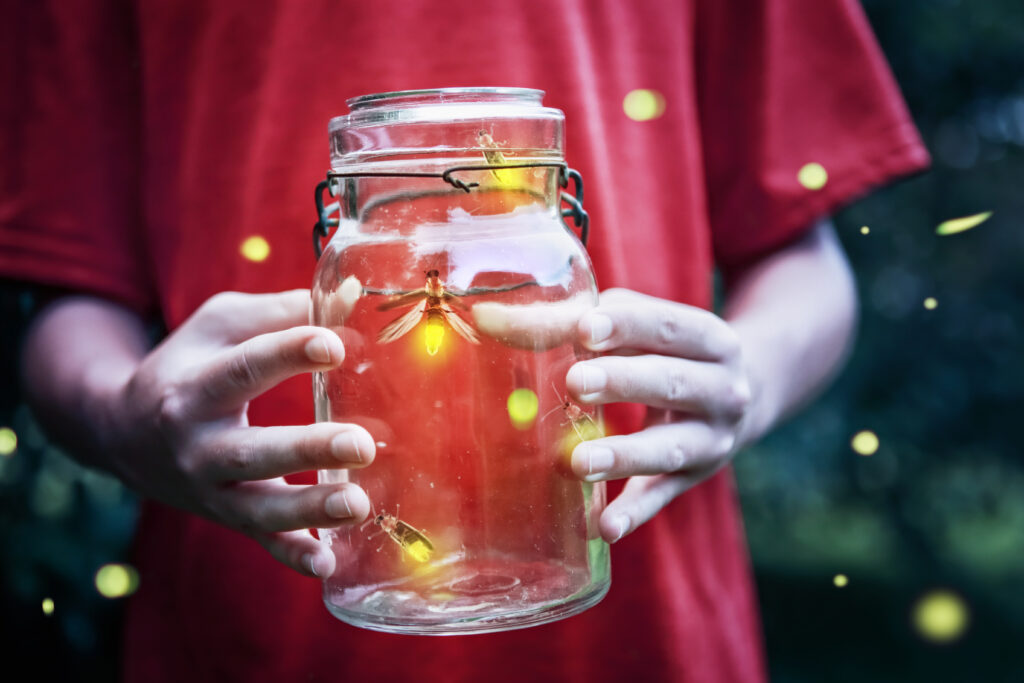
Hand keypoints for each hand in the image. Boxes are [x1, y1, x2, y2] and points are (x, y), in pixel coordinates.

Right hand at [102, 290, 374, 577]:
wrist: (121, 430)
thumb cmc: (190, 364)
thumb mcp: (221, 326)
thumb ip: (283, 312)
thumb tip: (351, 295)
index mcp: (194, 386)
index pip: (244, 368)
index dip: (288, 354)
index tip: (334, 344)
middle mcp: (195, 444)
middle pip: (250, 452)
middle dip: (306, 450)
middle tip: (362, 444)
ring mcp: (207, 488)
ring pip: (256, 507)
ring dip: (308, 510)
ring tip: (358, 503)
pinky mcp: (223, 515)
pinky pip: (258, 541)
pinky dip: (290, 555)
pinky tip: (327, 561)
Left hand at [566, 288, 753, 542]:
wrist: (738, 394)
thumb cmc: (663, 349)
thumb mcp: (636, 326)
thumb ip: (572, 321)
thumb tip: (487, 318)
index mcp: (710, 338)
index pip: (668, 326)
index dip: (628, 326)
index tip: (585, 329)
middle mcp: (722, 389)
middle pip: (672, 383)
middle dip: (624, 383)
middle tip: (575, 383)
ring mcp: (713, 439)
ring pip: (670, 448)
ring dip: (625, 456)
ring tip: (579, 461)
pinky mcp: (694, 479)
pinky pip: (662, 497)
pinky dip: (635, 513)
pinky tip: (605, 526)